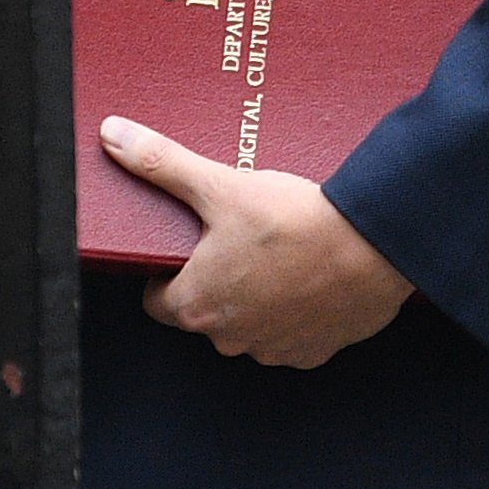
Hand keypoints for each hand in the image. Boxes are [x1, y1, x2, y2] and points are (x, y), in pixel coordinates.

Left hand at [101, 115, 414, 369]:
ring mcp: (274, 350)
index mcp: (198, 306)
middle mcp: (231, 339)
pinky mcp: (315, 352)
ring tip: (278, 253)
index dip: (167, 272)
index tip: (187, 247)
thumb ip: (162, 164)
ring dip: (256, 299)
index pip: (158, 301)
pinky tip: (309, 275)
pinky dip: (296, 311)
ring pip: (250, 326)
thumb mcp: (220, 184)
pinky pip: (292, 335)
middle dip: (216, 281)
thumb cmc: (294, 220)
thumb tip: (113, 136)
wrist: (374, 243)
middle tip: (238, 239)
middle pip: (205, 313)